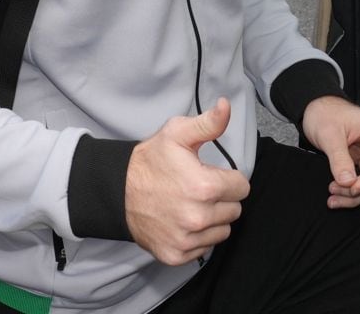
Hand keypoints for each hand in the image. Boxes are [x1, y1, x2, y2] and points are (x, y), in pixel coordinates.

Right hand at [124, 98, 250, 264]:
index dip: (229, 179)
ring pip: (223, 230)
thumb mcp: (177, 134)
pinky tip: (183, 221)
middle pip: (234, 210)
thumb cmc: (150, 162)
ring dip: (213, 219)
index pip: (242, 188)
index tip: (211, 175)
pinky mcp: (175, 254)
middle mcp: (198, 217)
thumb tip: (226, 106)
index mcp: (205, 187)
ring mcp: (186, 239)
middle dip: (222, 199)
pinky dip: (198, 237)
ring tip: (191, 205)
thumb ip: (209, 122)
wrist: (117, 191)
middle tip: (199, 190)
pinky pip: (205, 247)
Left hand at [300, 96, 359, 208]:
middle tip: (336, 192)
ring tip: (334, 196)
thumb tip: (348, 181)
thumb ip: (339, 159)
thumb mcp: (329, 136)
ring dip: (354, 194)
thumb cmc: (326, 114)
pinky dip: (351, 189)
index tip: (353, 189)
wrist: (317, 110)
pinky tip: (337, 192)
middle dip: (359, 190)